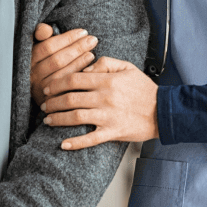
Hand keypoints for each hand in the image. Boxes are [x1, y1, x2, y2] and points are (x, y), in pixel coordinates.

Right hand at [30, 23, 97, 105]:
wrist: (43, 91)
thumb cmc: (45, 60)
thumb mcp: (40, 45)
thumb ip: (40, 33)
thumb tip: (46, 30)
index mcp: (28, 59)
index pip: (48, 47)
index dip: (67, 38)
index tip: (83, 32)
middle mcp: (32, 75)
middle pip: (57, 60)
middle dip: (77, 48)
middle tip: (92, 40)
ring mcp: (40, 90)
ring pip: (62, 74)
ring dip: (79, 61)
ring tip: (92, 52)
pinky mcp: (49, 101)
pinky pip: (66, 88)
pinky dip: (78, 76)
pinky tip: (89, 68)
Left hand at [40, 56, 158, 149]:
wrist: (163, 111)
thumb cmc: (144, 89)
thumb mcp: (127, 67)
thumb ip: (105, 62)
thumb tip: (86, 66)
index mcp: (107, 81)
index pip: (74, 79)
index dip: (56, 83)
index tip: (48, 87)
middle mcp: (105, 98)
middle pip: (70, 98)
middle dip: (52, 102)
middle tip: (43, 105)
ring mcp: (108, 116)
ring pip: (75, 117)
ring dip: (58, 119)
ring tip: (48, 120)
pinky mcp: (113, 132)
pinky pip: (90, 139)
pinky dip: (75, 143)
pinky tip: (63, 144)